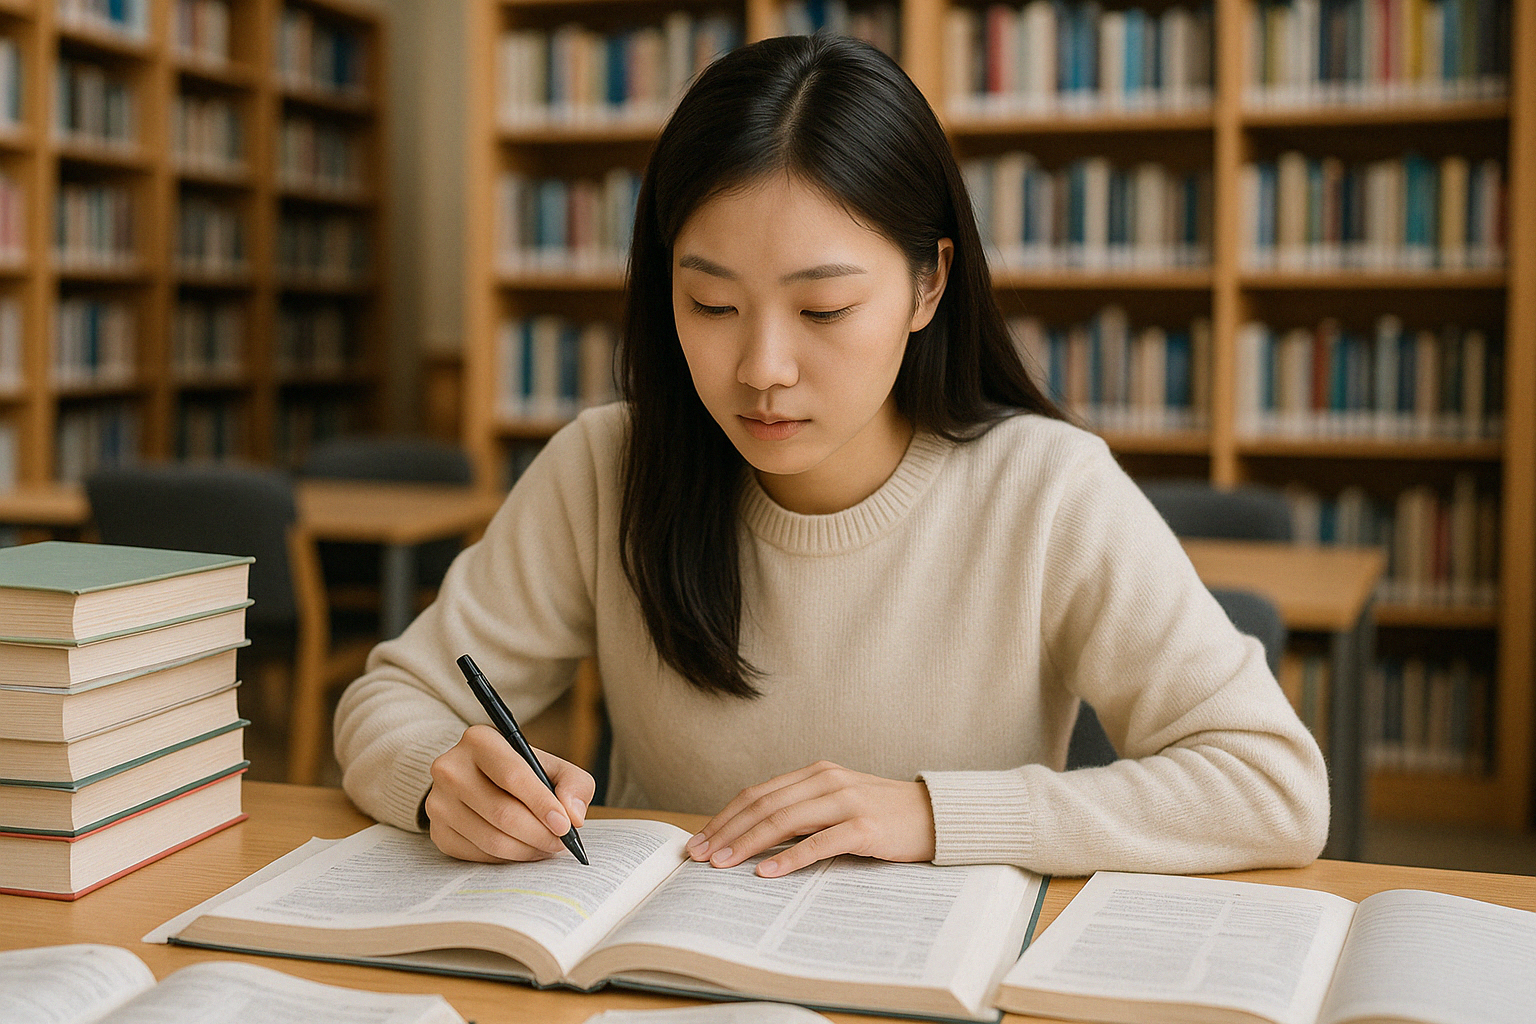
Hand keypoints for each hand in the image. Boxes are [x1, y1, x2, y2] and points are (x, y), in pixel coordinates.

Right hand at [424, 724, 594, 862]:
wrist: (476, 778)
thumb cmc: (519, 772)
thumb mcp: (551, 765)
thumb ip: (573, 783)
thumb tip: (573, 815)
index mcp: (479, 740)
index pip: (513, 776)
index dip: (542, 804)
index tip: (565, 825)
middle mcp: (450, 768)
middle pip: (502, 812)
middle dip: (539, 833)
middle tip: (560, 842)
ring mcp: (439, 801)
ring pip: (491, 838)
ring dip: (526, 850)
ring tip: (546, 847)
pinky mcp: (437, 831)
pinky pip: (478, 855)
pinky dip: (506, 858)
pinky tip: (523, 850)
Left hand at [685, 760, 935, 877]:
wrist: (935, 815)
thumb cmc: (882, 815)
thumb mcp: (838, 803)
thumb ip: (802, 811)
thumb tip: (753, 838)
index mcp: (816, 773)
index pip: (758, 794)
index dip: (725, 817)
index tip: (699, 841)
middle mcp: (827, 781)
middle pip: (763, 806)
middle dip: (726, 832)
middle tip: (699, 856)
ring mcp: (846, 801)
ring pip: (784, 821)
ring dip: (747, 844)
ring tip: (722, 864)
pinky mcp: (864, 826)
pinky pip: (819, 843)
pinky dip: (789, 858)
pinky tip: (767, 873)